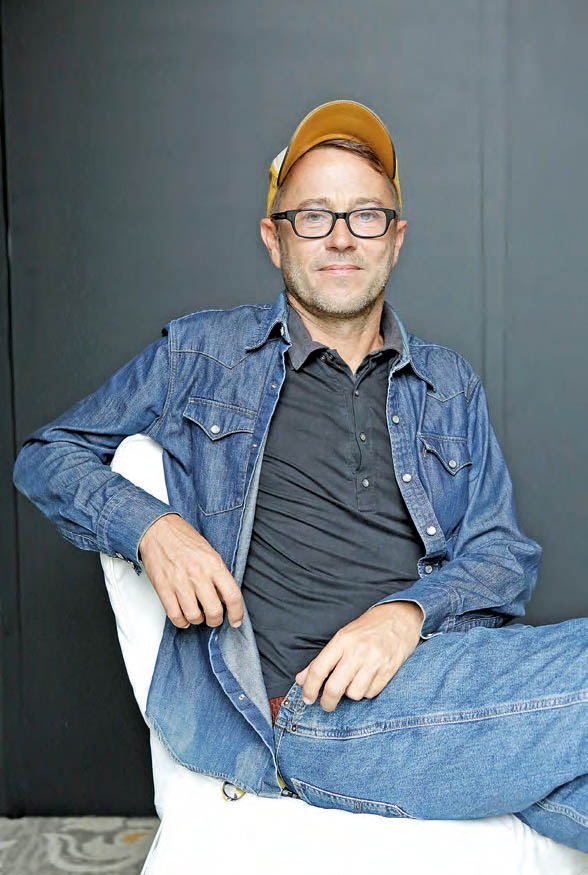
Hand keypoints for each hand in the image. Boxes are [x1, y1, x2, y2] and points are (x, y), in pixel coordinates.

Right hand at [138, 513, 243, 629]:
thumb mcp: (209, 552)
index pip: (232, 595)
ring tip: (197, 614)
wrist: (157, 530)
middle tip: (214, 618)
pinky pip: (175, 615)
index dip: (237, 613)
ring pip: (194, 616)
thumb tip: (224, 598)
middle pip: (214, 611)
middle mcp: (198, 574)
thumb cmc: (184, 539)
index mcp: (213, 564)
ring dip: (198, 620)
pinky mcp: (163, 588)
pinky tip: (184, 616)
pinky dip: (181, 621)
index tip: (235, 620)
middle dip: (215, 620)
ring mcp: (179, 582)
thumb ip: (218, 574)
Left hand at [295, 601, 423, 711]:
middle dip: (327, 702)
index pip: (319, 669)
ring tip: (353, 682)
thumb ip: (321, 659)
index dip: (309, 688)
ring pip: (354, 694)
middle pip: (334, 688)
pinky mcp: (389, 671)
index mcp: (342, 641)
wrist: (400, 618)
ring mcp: (374, 662)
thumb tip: (301, 679)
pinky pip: (370, 693)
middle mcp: (357, 652)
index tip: (307, 698)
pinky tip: (367, 679)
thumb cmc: (368, 628)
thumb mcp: (342, 636)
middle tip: (327, 705)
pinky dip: (366, 691)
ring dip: (350, 693)